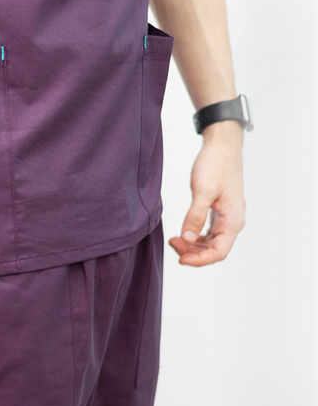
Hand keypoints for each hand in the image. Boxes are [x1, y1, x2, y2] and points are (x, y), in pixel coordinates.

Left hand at [169, 121, 245, 266]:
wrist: (222, 146)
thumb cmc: (216, 164)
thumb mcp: (203, 190)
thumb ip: (195, 216)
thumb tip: (186, 239)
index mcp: (233, 220)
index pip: (219, 252)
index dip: (200, 260)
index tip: (180, 258)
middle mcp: (233, 221)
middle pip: (214, 249)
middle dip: (193, 253)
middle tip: (173, 244)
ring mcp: (227, 216)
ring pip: (211, 242)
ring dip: (194, 245)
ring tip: (175, 240)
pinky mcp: (220, 210)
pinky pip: (209, 231)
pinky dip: (196, 235)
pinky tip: (183, 233)